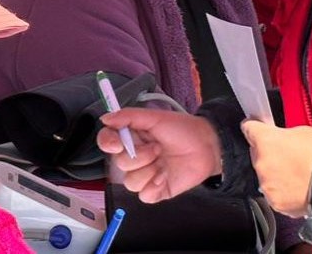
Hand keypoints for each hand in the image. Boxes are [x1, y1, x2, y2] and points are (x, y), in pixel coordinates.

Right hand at [97, 108, 221, 203]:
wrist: (207, 146)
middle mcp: (134, 157)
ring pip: (130, 182)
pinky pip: (143, 196)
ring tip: (164, 162)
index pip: (106, 141)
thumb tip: (105, 119)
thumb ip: (128, 116)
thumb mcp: (155, 117)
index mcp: (130, 138)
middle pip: (120, 164)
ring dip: (149, 171)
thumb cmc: (182, 130)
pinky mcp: (155, 191)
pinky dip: (154, 187)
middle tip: (158, 148)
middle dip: (141, 156)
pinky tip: (165, 176)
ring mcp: (144, 175)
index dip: (107, 143)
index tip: (118, 144)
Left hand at [242, 120, 311, 217]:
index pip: (249, 129)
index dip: (254, 128)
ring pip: (265, 176)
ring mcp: (267, 184)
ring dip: (275, 175)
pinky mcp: (275, 202)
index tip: (256, 129)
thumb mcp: (304, 133)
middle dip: (269, 155)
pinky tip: (300, 189)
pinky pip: (275, 194)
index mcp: (266, 140)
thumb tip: (281, 141)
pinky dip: (284, 192)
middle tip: (289, 157)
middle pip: (257, 155)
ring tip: (298, 176)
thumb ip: (285, 136)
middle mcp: (261, 162)